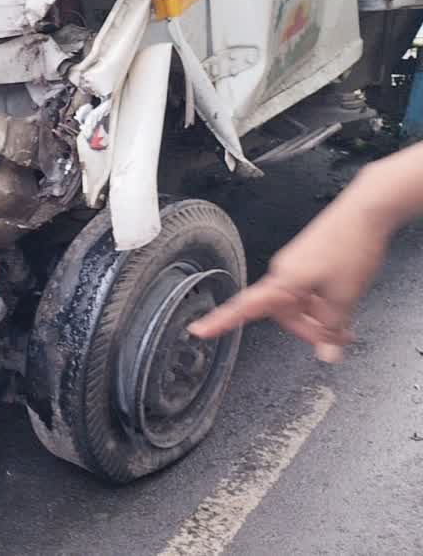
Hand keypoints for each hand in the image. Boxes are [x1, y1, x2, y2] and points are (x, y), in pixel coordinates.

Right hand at [189, 198, 388, 362]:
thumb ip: (332, 328)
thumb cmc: (351, 245)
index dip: (220, 320)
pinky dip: (322, 300)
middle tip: (336, 338)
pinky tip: (343, 300)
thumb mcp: (345, 296)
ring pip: (298, 302)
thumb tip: (327, 353)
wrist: (365, 212)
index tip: (198, 330)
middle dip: (309, 328)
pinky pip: (306, 288)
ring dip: (319, 314)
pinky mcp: (306, 260)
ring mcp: (294, 264)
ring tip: (346, 321)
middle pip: (284, 313)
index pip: (245, 307)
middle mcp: (283, 271)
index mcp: (283, 280)